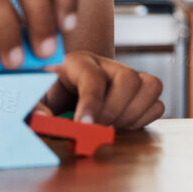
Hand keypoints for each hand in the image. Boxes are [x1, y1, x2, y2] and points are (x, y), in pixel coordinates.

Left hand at [39, 51, 165, 127]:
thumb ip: (35, 107)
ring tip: (112, 126)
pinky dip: (143, 119)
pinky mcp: (141, 93)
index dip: (92, 103)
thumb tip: (42, 120)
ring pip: (151, 86)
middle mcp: (108, 66)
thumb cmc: (48, 93)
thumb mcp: (34, 97)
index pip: (93, 77)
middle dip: (114, 110)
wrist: (62, 92)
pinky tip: (123, 125)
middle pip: (129, 78)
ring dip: (133, 114)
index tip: (85, 126)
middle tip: (100, 129)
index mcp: (79, 62)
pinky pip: (157, 104)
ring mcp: (128, 77)